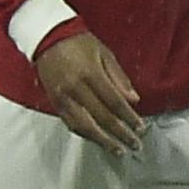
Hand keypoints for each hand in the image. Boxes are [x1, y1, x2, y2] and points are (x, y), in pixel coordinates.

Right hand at [35, 32, 143, 152]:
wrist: (47, 38)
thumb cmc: (79, 43)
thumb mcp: (105, 54)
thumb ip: (119, 78)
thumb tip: (134, 100)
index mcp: (90, 75)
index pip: (114, 103)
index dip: (129, 118)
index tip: (141, 128)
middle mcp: (75, 89)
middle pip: (101, 118)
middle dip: (120, 134)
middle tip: (135, 145)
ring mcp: (63, 98)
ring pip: (84, 126)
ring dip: (103, 140)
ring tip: (117, 150)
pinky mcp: (54, 102)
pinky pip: (70, 123)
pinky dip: (85, 134)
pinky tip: (97, 140)